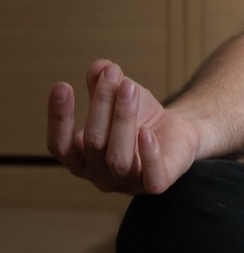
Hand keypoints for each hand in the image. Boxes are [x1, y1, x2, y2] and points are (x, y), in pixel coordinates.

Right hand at [47, 60, 199, 194]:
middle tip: (113, 75)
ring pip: (118, 158)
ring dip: (123, 119)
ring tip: (130, 88)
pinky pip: (151, 177)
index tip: (63, 85)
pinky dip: (148, 154)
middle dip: (102, 104)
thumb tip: (100, 67)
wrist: (177, 133)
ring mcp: (127, 184)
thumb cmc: (139, 117)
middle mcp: (99, 177)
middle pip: (93, 142)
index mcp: (80, 159)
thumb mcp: (118, 96)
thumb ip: (102, 84)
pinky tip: (147, 132)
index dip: (58, 117)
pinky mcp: (156, 185)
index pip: (59, 145)